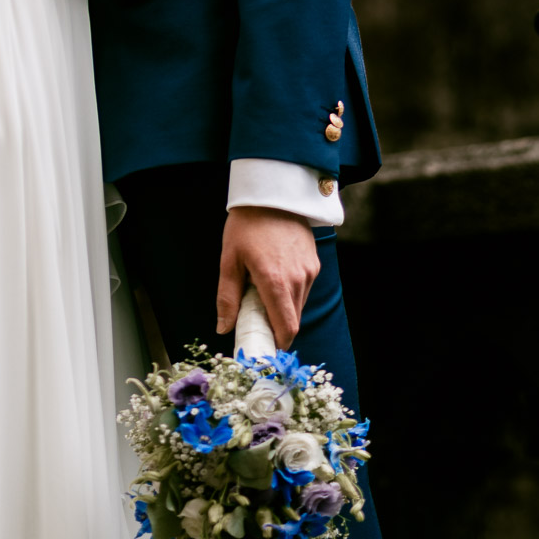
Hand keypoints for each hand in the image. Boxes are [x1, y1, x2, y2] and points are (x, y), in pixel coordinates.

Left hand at [216, 206, 319, 349]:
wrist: (271, 193)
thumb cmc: (246, 224)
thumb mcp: (229, 260)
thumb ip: (228, 297)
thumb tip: (224, 328)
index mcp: (275, 281)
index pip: (286, 328)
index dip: (277, 343)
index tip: (263, 346)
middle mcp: (298, 279)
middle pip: (293, 319)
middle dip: (276, 326)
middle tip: (256, 320)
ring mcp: (309, 270)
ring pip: (299, 305)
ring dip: (283, 309)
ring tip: (262, 294)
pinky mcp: (314, 262)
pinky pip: (304, 288)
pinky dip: (290, 293)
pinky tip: (275, 278)